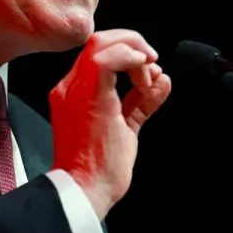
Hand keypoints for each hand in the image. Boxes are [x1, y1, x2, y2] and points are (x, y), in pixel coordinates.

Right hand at [50, 30, 171, 220]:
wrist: (84, 191)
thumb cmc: (99, 170)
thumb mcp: (126, 128)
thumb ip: (142, 101)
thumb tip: (162, 79)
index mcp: (73, 93)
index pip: (98, 54)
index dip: (128, 52)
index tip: (148, 70)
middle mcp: (70, 87)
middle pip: (100, 42)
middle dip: (133, 44)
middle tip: (152, 63)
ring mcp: (76, 90)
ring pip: (102, 43)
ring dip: (134, 52)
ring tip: (148, 77)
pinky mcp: (89, 96)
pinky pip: (107, 58)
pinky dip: (131, 59)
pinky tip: (144, 76)